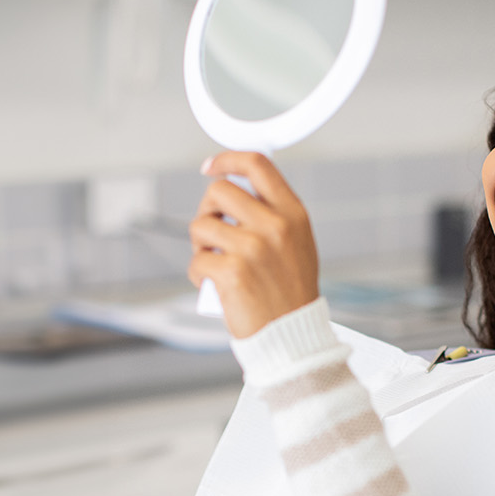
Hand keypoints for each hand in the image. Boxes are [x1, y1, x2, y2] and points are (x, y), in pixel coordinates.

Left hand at [186, 151, 319, 338]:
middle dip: (207, 208)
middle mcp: (275, 226)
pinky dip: (199, 273)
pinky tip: (213, 284)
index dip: (229, 159)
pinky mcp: (232, 272)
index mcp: (293, 214)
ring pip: (201, 225)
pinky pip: (197, 259)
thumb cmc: (290, 292)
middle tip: (211, 231)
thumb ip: (273, 214)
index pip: (258, 166)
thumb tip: (235, 189)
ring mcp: (253, 248)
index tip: (212, 166)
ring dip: (200, 244)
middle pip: (219, 190)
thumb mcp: (297, 243)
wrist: (292, 336)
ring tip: (215, 262)